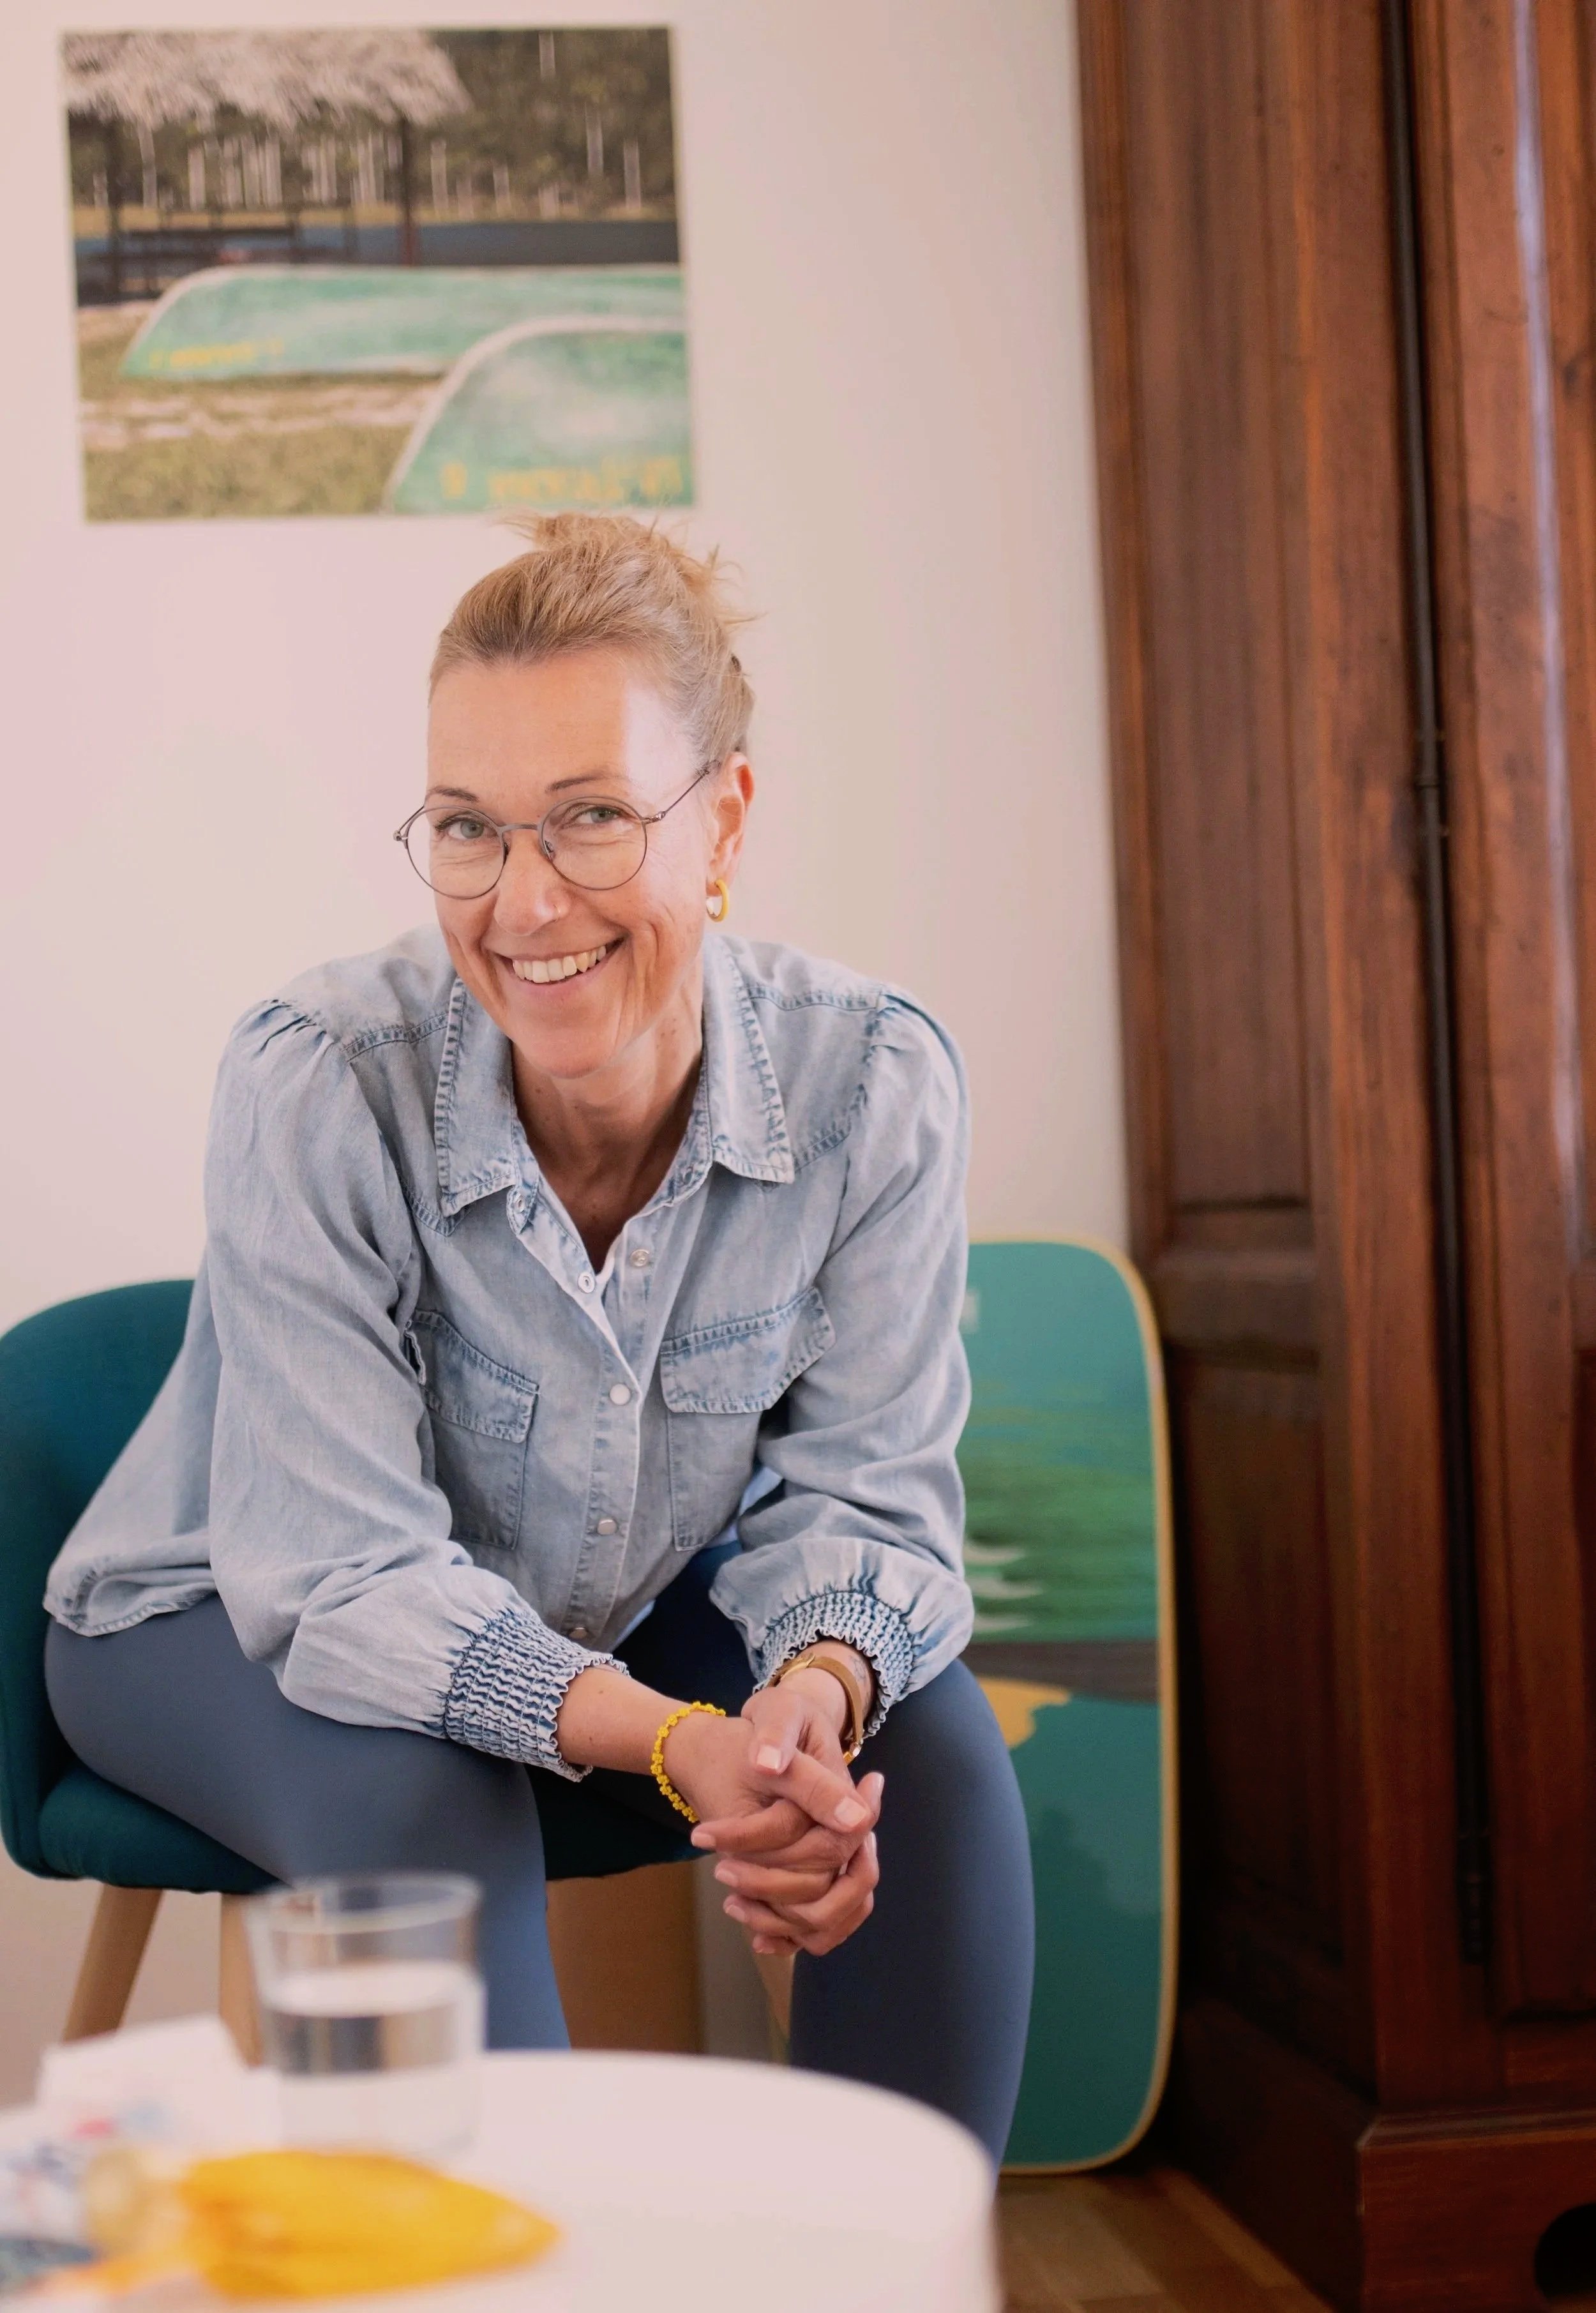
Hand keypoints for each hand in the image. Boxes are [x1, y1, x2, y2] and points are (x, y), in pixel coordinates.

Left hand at [682, 1658, 883, 1956]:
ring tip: (731, 1902)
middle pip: (827, 1885)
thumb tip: (769, 1766)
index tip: (706, 1833)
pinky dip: (790, 1936)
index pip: (818, 1836)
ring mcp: (841, 1859)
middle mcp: (851, 1833)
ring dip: (777, 1917)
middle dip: (768, 1883)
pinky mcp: (824, 1876)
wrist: (779, 1732)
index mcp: (845, 1795)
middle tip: (720, 1870)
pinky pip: (821, 1927)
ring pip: (827, 1915)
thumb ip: (777, 1737)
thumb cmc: (779, 1720)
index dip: (757, 1838)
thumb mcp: (778, 1712)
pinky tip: (755, 1936)